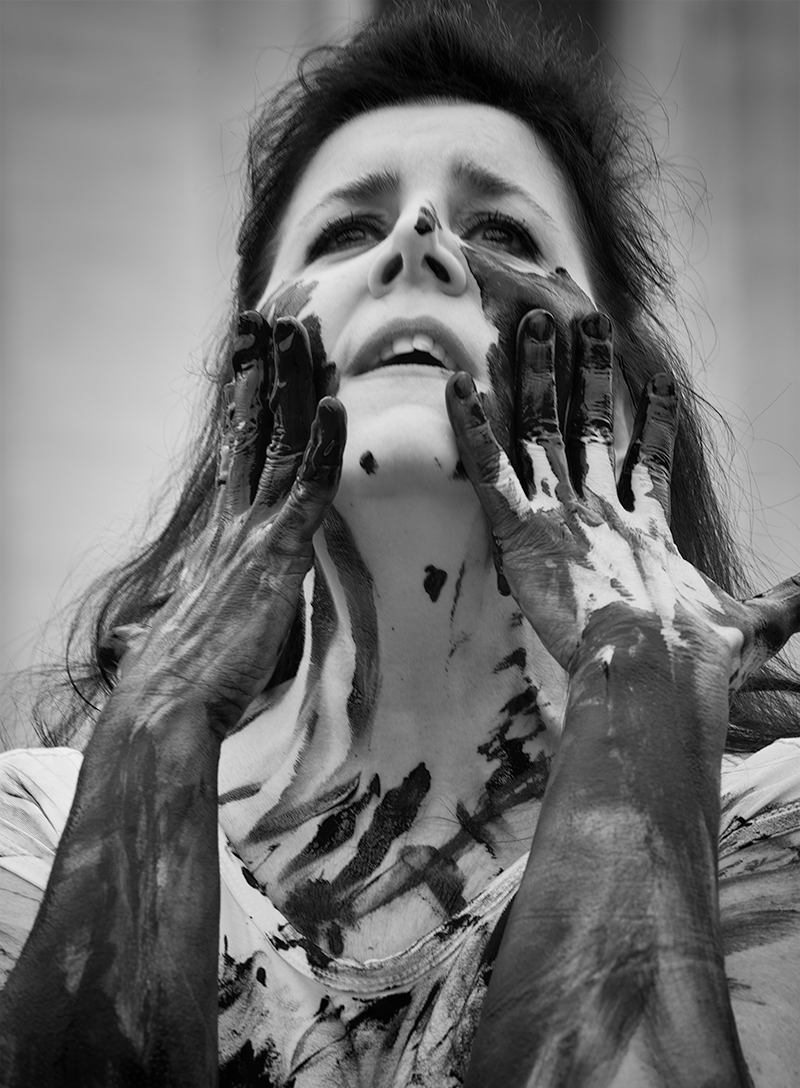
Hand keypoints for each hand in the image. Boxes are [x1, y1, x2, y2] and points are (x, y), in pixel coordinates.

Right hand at [116, 310, 345, 735]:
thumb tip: (227, 606)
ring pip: (282, 444)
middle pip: (257, 434)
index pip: (239, 458)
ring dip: (295, 386)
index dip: (250, 410)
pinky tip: (335, 402)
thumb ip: (224, 602)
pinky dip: (323, 444)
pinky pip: (307, 489)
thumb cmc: (187, 683)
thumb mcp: (209, 629)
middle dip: (270, 375)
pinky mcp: (276, 557)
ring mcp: (253, 535)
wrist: (167, 707)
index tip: (256, 369)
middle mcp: (234, 524)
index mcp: (220, 538)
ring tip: (305, 334)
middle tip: (278, 326)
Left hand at [447, 308, 799, 685]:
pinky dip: (470, 428)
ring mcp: (562, 515)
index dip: (654, 421)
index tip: (659, 382)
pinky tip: (455, 385)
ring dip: (537, 377)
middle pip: (590, 427)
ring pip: (541, 431)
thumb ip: (791, 600)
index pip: (650, 460)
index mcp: (649, 529)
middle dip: (590, 373)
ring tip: (534, 326)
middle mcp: (603, 510)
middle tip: (587, 326)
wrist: (656, 666)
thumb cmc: (700, 653)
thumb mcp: (755, 623)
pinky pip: (487, 470)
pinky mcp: (523, 530)